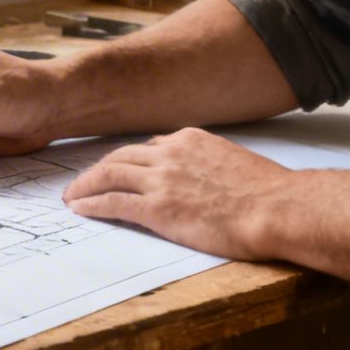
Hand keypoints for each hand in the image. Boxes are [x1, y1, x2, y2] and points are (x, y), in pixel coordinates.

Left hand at [62, 127, 290, 258]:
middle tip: (83, 182)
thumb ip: (208, 162)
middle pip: (120, 157)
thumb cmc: (267, 193)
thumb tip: (201, 175)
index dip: (128, 160)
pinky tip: (80, 209)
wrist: (277, 208)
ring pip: (108, 175)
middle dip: (98, 170)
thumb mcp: (232, 161)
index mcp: (189, 140)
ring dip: (85, 186)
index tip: (118, 170)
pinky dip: (91, 204)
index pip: (148, 147)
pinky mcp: (157, 209)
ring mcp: (161, 181)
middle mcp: (170, 154)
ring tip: (72, 196)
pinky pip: (112, 203)